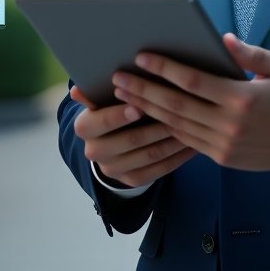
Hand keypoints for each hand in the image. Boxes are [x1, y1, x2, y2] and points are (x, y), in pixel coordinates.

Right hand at [70, 85, 195, 187]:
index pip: (100, 122)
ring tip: (193, 124)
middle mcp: (95, 151)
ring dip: (173, 139)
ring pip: (149, 155)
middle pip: (129, 140)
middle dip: (155, 126)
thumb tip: (76, 90)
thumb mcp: (104, 95)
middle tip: (178, 113)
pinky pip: (159, 170)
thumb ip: (97, 91)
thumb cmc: (114, 105)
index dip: (119, 115)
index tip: (139, 105)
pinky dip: (179, 156)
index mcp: (85, 127)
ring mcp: (114, 169)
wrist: (113, 139)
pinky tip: (194, 143)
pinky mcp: (132, 180)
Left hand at [111, 34, 269, 174]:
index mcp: (243, 97)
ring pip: (176, 125)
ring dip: (147, 110)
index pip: (194, 81)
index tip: (143, 57)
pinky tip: (148, 115)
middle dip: (144, 90)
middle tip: (119, 77)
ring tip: (124, 95)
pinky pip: (186, 140)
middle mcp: (229, 123)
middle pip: (176, 105)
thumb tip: (224, 39)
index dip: (166, 68)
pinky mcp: (220, 157)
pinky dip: (164, 127)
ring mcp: (223, 143)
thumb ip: (252, 53)